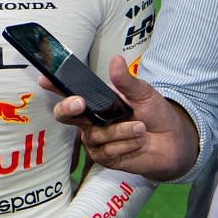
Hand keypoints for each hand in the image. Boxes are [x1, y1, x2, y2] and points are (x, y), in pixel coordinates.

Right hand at [47, 56, 195, 179]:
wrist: (172, 142)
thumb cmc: (156, 114)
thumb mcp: (144, 93)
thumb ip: (127, 81)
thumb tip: (115, 60)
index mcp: (97, 101)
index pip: (71, 92)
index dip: (54, 86)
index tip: (44, 79)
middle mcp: (91, 121)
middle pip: (66, 115)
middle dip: (69, 108)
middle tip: (80, 103)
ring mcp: (95, 140)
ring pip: (95, 135)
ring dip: (121, 131)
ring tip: (141, 127)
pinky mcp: (104, 157)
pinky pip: (107, 150)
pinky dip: (126, 144)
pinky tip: (138, 141)